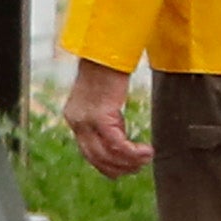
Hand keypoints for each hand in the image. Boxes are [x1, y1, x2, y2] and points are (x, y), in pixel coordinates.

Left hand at [60, 60, 150, 177]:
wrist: (106, 52)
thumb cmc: (107, 70)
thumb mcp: (101, 98)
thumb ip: (104, 117)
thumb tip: (119, 135)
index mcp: (74, 118)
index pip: (87, 153)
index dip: (107, 164)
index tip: (124, 167)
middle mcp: (76, 122)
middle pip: (96, 158)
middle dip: (119, 168)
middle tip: (138, 167)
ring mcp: (86, 120)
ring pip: (107, 155)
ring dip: (129, 162)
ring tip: (145, 158)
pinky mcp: (101, 116)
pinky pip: (117, 144)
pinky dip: (132, 153)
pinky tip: (146, 151)